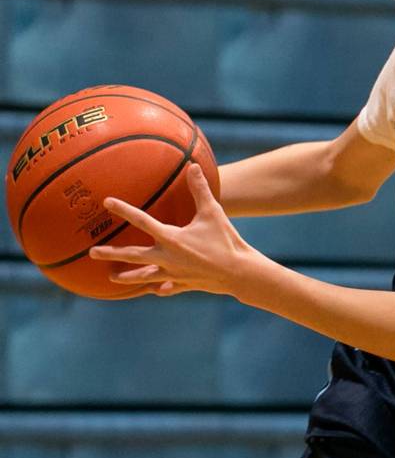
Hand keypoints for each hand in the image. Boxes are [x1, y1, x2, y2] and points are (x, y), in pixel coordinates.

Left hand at [90, 163, 257, 297]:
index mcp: (171, 238)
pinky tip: (154, 290)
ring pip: (143, 276)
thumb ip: (200, 189)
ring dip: (127, 277)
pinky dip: (158, 288)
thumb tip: (193, 166)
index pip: (141, 221)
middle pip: (133, 255)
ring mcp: (172, 275)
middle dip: (111, 253)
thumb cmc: (226, 240)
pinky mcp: (182, 285)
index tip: (106, 202)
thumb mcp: (213, 212)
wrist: (238, 273)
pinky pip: (165, 288)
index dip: (123, 210)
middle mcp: (166, 258)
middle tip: (92, 252)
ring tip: (112, 277)